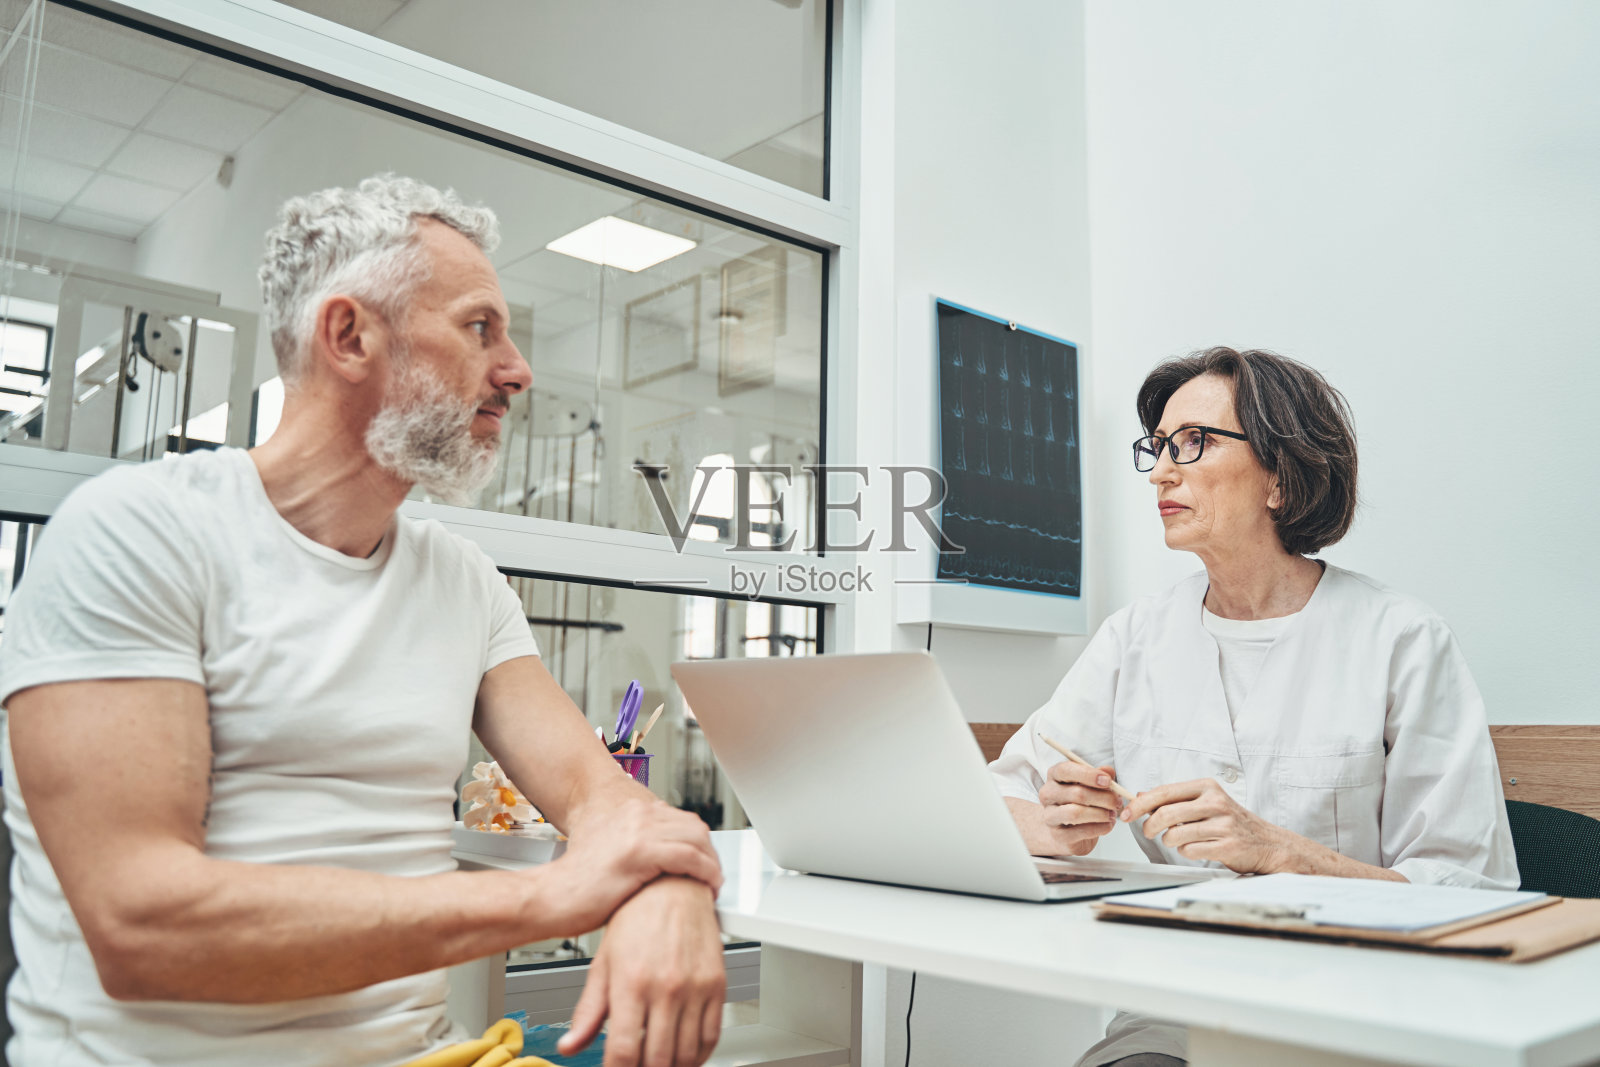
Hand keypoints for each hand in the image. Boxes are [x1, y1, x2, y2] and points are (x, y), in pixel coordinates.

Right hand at [542, 796, 722, 934]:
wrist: (551, 896)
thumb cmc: (578, 884)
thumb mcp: (613, 853)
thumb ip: (641, 848)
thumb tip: (668, 861)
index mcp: (630, 813)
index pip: (682, 820)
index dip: (699, 843)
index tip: (705, 861)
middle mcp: (636, 816)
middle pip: (694, 827)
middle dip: (710, 852)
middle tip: (713, 874)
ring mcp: (637, 832)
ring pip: (696, 839)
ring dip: (712, 864)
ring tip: (712, 883)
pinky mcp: (638, 854)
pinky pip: (689, 857)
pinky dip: (705, 872)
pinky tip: (707, 885)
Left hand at [559, 876, 725, 1066]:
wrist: (673, 885)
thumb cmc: (636, 917)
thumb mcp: (603, 962)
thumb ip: (588, 1009)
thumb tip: (570, 1045)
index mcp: (631, 983)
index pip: (624, 1052)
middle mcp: (665, 988)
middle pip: (657, 1059)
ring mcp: (695, 988)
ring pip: (687, 1055)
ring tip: (658, 1063)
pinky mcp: (717, 985)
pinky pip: (712, 1036)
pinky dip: (699, 1055)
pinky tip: (685, 1055)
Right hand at [1011, 761, 1123, 856]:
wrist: (1066, 831)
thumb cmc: (1079, 803)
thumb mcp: (1089, 785)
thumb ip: (1099, 776)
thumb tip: (1108, 771)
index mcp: (1054, 776)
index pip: (1065, 770)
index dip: (1088, 774)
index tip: (1107, 781)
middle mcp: (1048, 794)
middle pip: (1076, 793)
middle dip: (1103, 798)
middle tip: (1117, 802)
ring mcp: (1050, 815)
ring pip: (1076, 813)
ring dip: (1100, 814)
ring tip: (1111, 815)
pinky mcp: (1057, 835)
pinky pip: (1081, 831)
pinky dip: (1100, 828)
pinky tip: (1107, 825)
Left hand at [1120, 777, 1297, 872]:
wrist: (1268, 843)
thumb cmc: (1231, 822)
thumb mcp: (1206, 802)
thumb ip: (1175, 799)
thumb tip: (1141, 796)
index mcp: (1206, 787)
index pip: (1164, 792)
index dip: (1140, 804)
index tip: (1126, 813)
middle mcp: (1215, 802)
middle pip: (1166, 814)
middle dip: (1149, 826)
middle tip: (1148, 832)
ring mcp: (1222, 824)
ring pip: (1175, 835)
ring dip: (1170, 841)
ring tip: (1178, 840)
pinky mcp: (1227, 845)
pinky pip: (1190, 851)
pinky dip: (1186, 852)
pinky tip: (1196, 848)